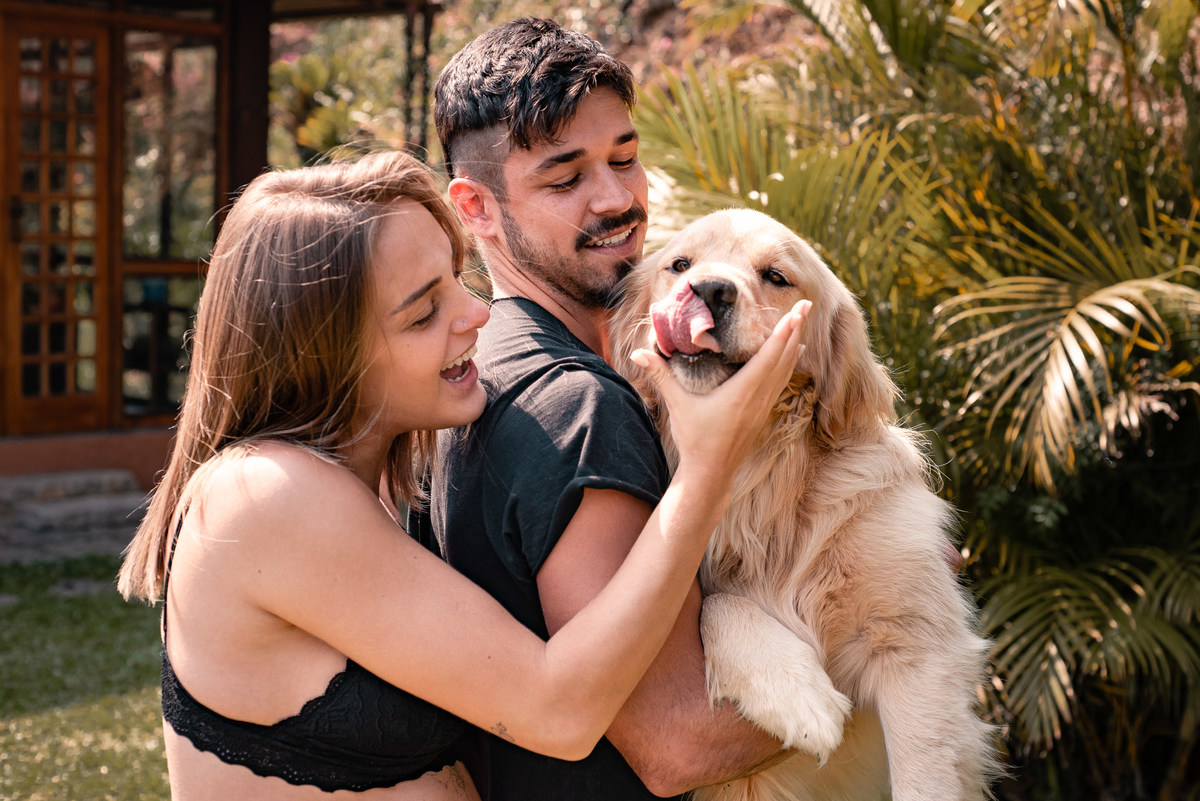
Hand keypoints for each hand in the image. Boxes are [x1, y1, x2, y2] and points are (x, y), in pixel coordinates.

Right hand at [631, 300, 809, 477]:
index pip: (769, 355)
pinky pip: (781, 381)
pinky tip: (794, 354)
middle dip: (795, 329)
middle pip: (784, 357)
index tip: (797, 311)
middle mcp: (759, 397)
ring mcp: (763, 406)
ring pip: (786, 369)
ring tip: (802, 322)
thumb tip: (638, 353)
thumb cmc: (695, 439)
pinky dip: (789, 363)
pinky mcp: (763, 412)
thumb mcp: (678, 405)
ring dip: (794, 344)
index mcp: (742, 392)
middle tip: (805, 305)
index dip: (784, 332)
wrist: (711, 473)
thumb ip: (661, 375)